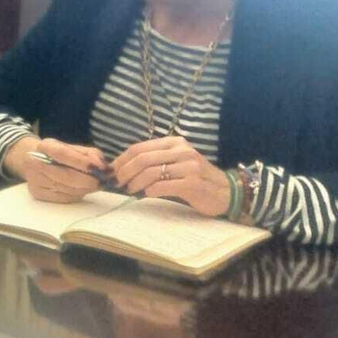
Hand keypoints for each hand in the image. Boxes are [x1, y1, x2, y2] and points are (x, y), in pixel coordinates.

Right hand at [3, 136, 109, 203]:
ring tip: (95, 186)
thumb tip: (102, 167)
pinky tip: (82, 190)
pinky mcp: (37, 193)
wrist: (29, 160)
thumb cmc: (56, 154)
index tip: (99, 168)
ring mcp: (35, 180)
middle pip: (66, 175)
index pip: (63, 154)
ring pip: (67, 189)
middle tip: (102, 181)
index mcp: (44, 147)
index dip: (82, 162)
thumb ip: (89, 154)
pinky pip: (63, 198)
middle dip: (88, 180)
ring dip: (85, 189)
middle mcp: (36, 163)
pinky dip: (77, 195)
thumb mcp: (72, 147)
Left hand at [109, 135, 232, 216]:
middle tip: (117, 182)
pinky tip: (146, 194)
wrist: (226, 192)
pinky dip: (149, 191)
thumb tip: (123, 168)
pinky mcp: (192, 183)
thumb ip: (155, 161)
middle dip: (124, 171)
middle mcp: (182, 151)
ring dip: (135, 182)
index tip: (111, 171)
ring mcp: (189, 166)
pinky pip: (162, 186)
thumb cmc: (196, 178)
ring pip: (150, 172)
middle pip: (142, 159)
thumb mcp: (176, 162)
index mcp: (174, 143)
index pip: (139, 148)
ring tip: (130, 190)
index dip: (121, 160)